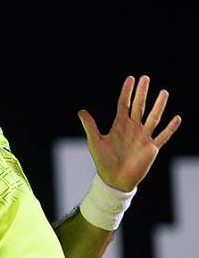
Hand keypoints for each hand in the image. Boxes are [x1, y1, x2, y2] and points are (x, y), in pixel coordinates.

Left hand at [78, 75, 181, 191]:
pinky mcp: (151, 148)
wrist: (114, 180)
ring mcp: (143, 137)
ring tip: (163, 92)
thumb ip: (90, 126)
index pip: (124, 104)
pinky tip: (176, 118)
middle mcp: (133, 128)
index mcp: (120, 125)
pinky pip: (163, 136)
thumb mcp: (95, 142)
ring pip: (153, 118)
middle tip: (145, 78)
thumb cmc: (103, 161)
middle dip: (142, 93)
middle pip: (139, 106)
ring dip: (158, 106)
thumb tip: (81, 111)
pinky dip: (170, 128)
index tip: (130, 78)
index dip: (127, 92)